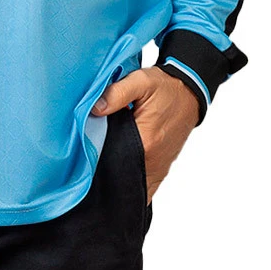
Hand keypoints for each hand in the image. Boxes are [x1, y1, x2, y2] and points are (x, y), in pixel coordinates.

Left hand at [92, 67, 197, 202]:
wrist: (189, 93)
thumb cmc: (165, 87)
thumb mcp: (141, 81)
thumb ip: (116, 93)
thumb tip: (94, 109)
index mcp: (145, 141)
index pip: (111, 160)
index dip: (94, 158)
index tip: (81, 155)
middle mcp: (152, 161)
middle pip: (119, 176)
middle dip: (101, 173)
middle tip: (86, 163)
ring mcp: (157, 168)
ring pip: (130, 185)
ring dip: (115, 181)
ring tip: (98, 171)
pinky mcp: (160, 169)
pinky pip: (143, 188)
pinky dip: (129, 186)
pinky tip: (116, 180)